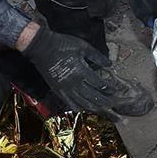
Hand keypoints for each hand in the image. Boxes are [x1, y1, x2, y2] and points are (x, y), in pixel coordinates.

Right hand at [21, 25, 152, 118]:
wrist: (39, 46)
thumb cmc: (62, 44)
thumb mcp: (82, 46)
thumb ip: (97, 56)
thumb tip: (110, 65)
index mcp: (81, 72)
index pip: (99, 84)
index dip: (109, 88)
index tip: (116, 90)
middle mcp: (74, 84)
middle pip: (94, 98)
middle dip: (107, 104)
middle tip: (116, 110)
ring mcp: (65, 89)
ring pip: (83, 103)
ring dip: (96, 109)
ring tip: (106, 113)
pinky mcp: (57, 90)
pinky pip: (70, 103)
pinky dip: (79, 107)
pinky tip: (85, 110)